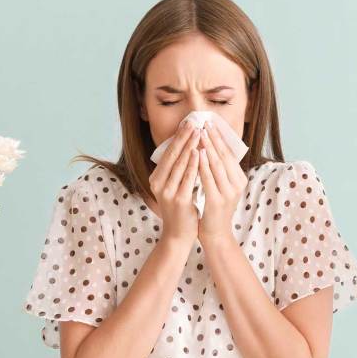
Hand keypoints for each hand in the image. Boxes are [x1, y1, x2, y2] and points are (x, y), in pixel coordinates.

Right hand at [148, 118, 199, 245]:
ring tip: (198, 133)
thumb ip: (177, 172)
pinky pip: (187, 178)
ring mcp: (167, 192)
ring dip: (189, 146)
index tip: (188, 123)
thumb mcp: (174, 188)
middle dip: (184, 137)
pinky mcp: (178, 200)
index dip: (178, 138)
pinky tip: (199, 153)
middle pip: (172, 155)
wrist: (178, 235)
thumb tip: (187, 149)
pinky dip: (193, 164)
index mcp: (156, 179)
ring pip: (179, 164)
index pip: (168, 153)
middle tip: (194, 122)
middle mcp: (158, 183)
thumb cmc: (180, 210)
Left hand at [196, 123, 247, 245]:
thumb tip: (211, 148)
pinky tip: (197, 153)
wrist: (216, 234)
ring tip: (200, 132)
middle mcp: (237, 184)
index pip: (229, 153)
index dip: (220, 137)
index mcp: (239, 179)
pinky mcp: (217, 201)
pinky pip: (209, 179)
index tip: (211, 123)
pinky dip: (203, 164)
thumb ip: (219, 170)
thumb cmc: (214, 209)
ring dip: (208, 147)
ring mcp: (228, 193)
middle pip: (224, 156)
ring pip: (217, 165)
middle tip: (205, 122)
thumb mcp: (220, 187)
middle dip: (214, 138)